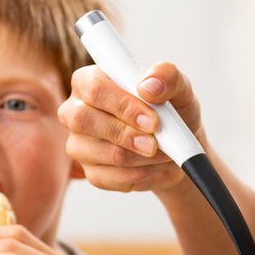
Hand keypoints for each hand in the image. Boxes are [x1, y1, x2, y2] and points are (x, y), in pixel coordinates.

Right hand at [58, 61, 204, 192]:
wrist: (179, 148)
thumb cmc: (172, 111)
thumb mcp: (179, 88)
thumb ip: (167, 77)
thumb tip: (149, 86)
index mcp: (90, 81)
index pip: (94, 88)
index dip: (122, 105)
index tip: (152, 120)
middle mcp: (76, 112)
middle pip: (84, 120)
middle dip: (126, 134)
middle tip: (155, 142)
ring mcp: (80, 145)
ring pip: (107, 153)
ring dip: (144, 156)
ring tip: (166, 152)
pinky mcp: (91, 173)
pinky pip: (115, 177)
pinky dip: (144, 173)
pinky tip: (155, 164)